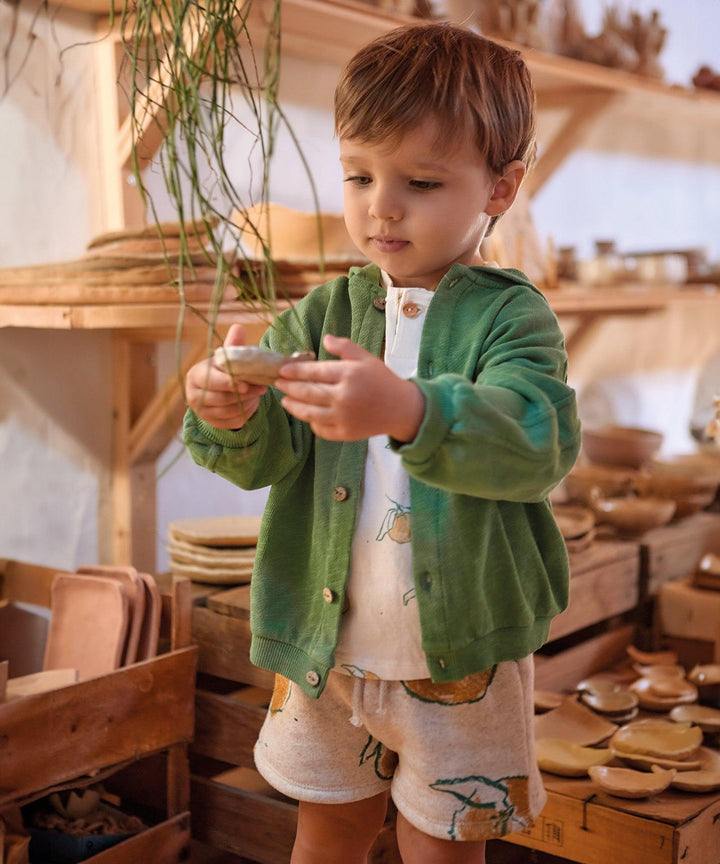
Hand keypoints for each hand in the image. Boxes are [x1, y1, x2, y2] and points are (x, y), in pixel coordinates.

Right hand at [185, 324, 267, 428]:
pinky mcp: (213, 423)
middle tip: (260, 388)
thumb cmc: (223, 370)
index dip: (228, 383)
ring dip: (246, 402)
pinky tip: (251, 403)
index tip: (244, 384)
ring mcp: (202, 412)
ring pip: (228, 411)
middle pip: (222, 398)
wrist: (218, 390)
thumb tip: (238, 327)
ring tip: (258, 392)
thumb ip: (233, 345)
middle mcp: (194, 395)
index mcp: (195, 376)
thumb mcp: (227, 358)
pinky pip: (232, 421)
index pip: (211, 381)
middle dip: (243, 393)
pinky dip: (245, 413)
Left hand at [275, 334, 424, 441]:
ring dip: (293, 406)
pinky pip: (320, 429)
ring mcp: (343, 417)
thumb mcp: (366, 358)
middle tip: (277, 383)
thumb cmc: (382, 380)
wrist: (401, 409)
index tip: (282, 370)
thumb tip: (324, 340)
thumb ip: (344, 347)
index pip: (314, 372)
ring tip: (284, 400)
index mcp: (349, 374)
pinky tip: (306, 415)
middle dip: (289, 388)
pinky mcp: (345, 433)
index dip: (295, 371)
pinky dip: (311, 422)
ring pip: (309, 413)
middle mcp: (344, 397)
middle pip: (307, 392)